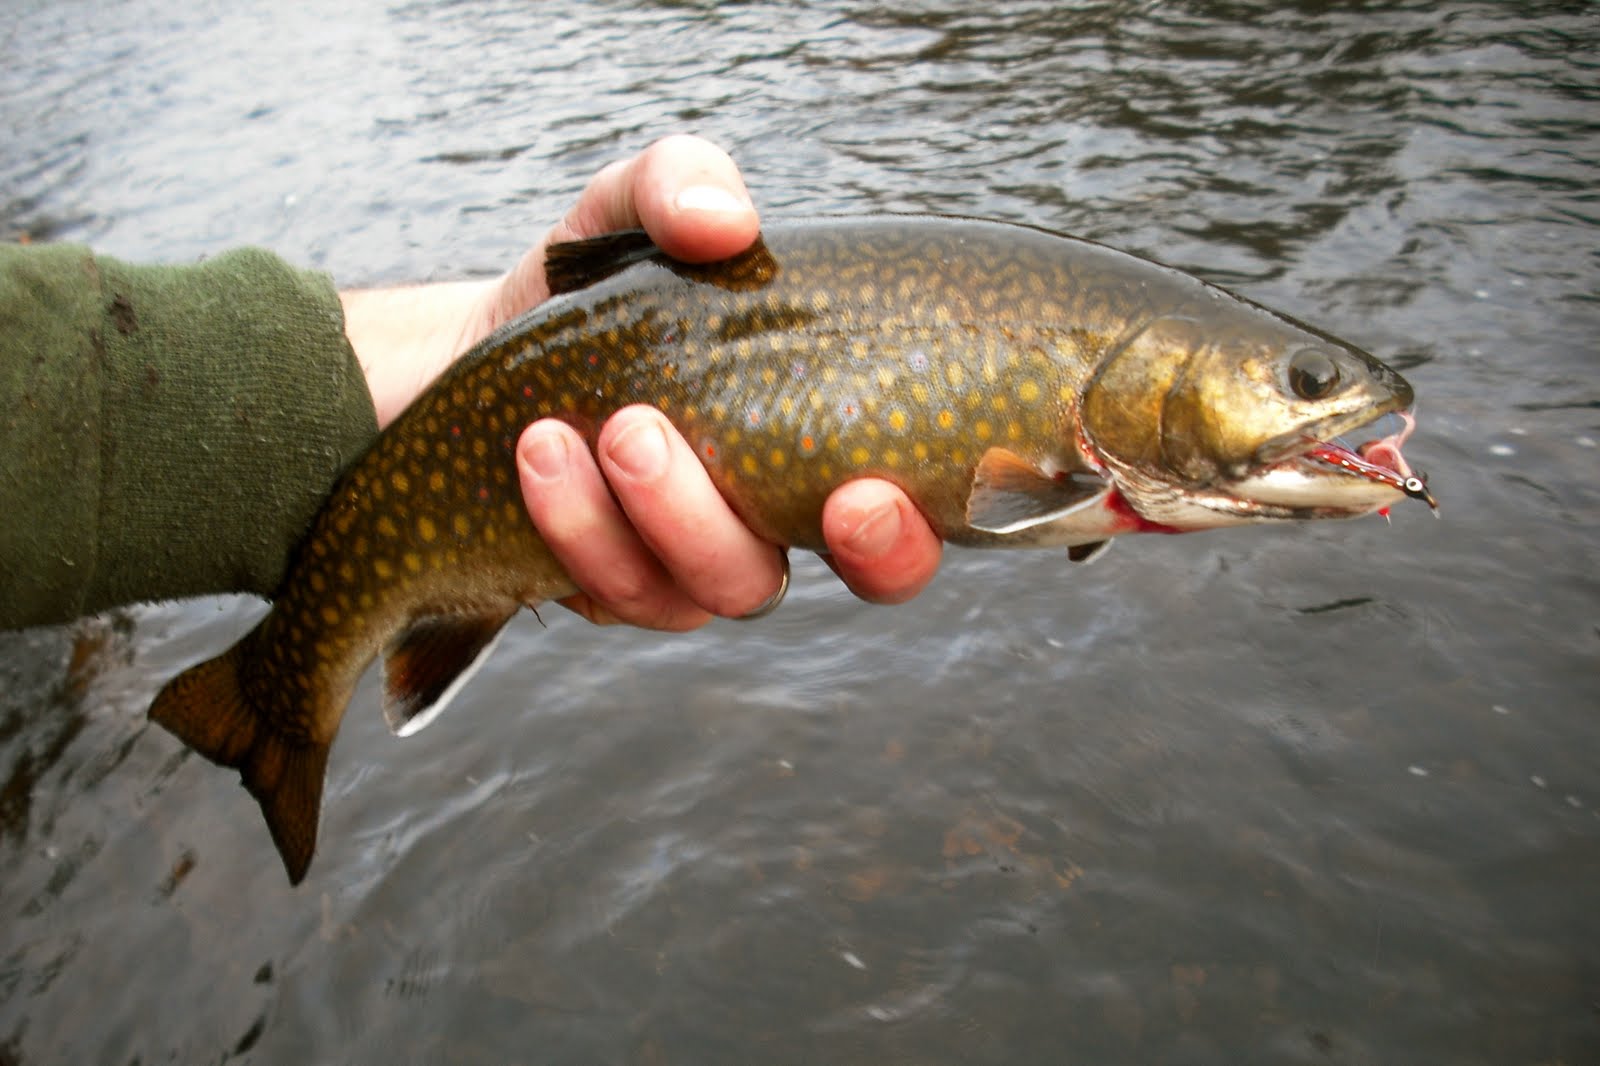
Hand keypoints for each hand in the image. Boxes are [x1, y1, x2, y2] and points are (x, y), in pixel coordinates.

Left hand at [344, 135, 940, 629]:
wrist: (479, 352)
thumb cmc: (595, 287)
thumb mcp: (631, 211)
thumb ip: (683, 183)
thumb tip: (728, 224)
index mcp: (829, 441)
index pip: (914, 521)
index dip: (906, 534)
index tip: (864, 493)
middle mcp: (782, 519)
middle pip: (834, 584)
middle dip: (768, 539)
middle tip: (682, 446)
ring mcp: (699, 567)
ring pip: (716, 590)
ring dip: (665, 516)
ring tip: (610, 428)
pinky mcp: (617, 589)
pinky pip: (619, 594)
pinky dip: (582, 524)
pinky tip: (541, 448)